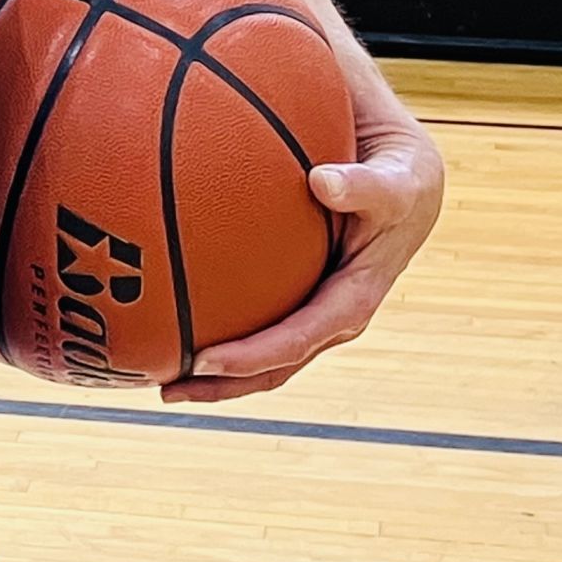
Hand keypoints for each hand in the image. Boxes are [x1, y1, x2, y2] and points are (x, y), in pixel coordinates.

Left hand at [158, 107, 444, 405]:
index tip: (204, 362)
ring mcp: (312, 307)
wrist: (405, 173)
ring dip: (211, 371)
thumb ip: (368, 185)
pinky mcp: (295, 293)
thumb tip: (322, 182)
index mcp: (355, 298)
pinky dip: (211, 325)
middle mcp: (331, 315)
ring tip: (155, 373)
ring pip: (260, 354)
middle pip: (273, 365)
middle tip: (164, 388)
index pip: (299, 339)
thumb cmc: (402, 175)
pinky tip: (166, 316)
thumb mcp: (400, 179)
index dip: (253, 357)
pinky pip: (252, 317)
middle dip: (221, 384)